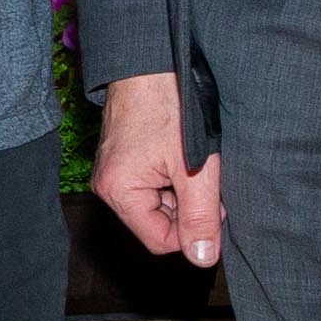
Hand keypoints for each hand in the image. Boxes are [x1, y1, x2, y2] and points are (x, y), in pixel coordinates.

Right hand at [90, 69, 218, 266]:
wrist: (149, 62)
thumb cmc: (168, 105)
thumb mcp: (195, 169)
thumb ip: (200, 217)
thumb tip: (203, 259)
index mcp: (119, 192)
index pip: (160, 241)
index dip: (192, 230)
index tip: (212, 202)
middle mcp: (109, 186)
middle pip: (159, 222)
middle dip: (189, 206)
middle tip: (206, 176)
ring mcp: (114, 172)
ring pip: (160, 203)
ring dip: (184, 190)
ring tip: (194, 160)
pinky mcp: (123, 160)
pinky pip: (153, 185)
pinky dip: (174, 175)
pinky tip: (183, 153)